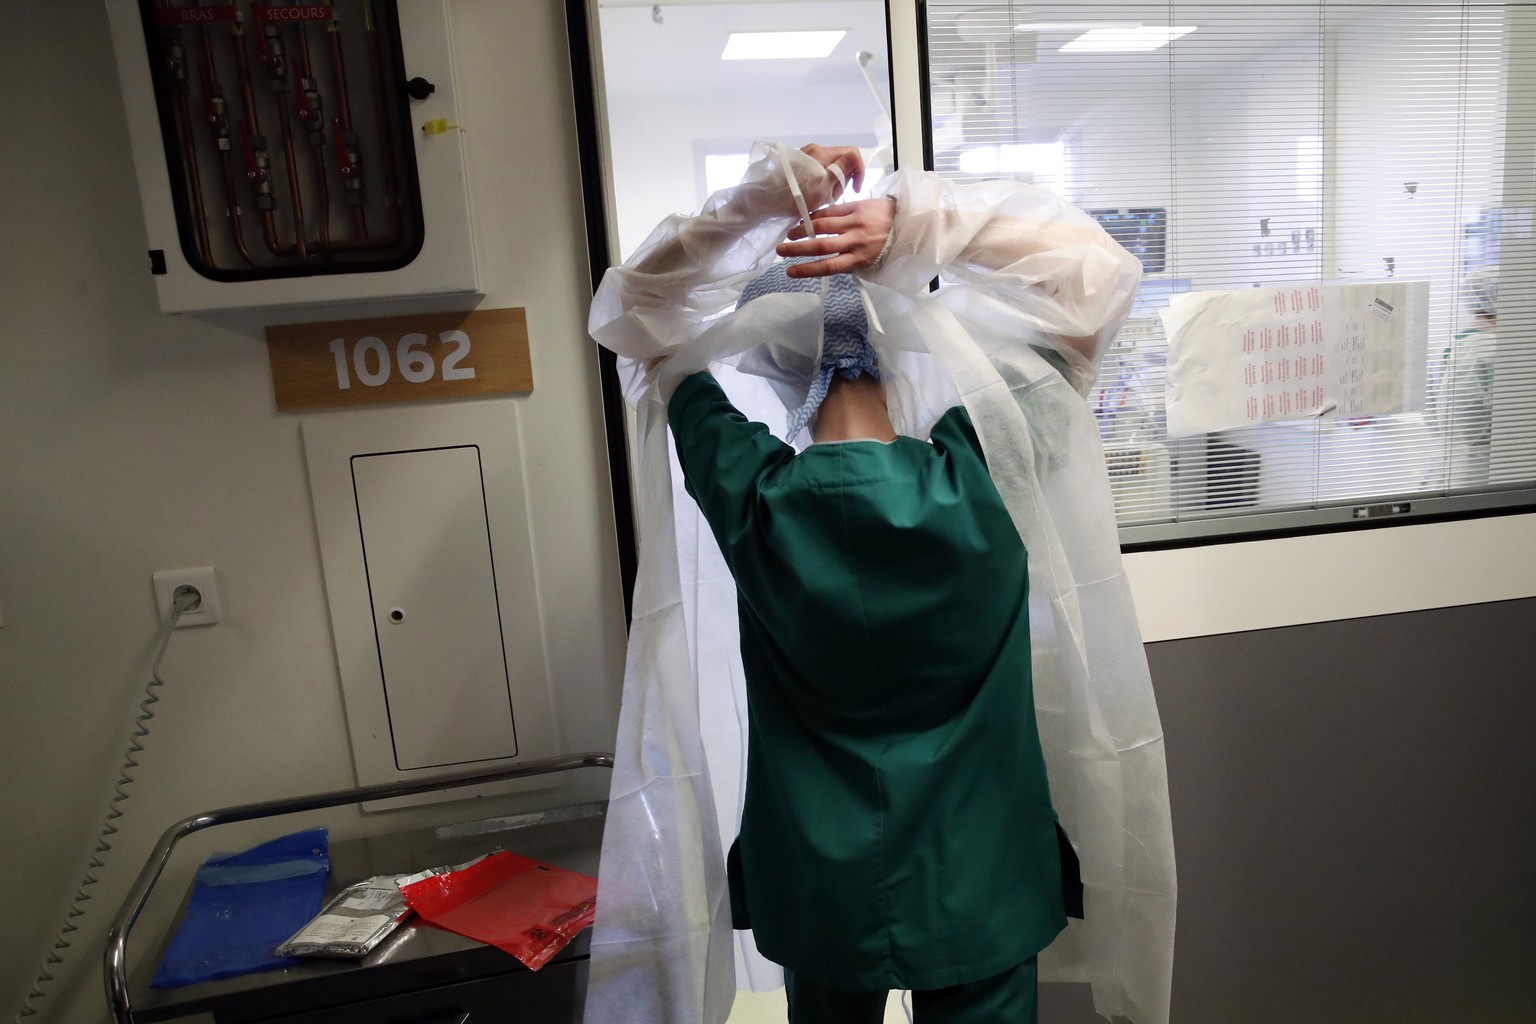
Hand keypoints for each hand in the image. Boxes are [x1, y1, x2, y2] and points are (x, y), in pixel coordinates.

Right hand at [777, 198, 894, 276]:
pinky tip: (807, 219)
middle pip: (821, 246)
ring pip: (823, 225)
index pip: (828, 266)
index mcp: (860, 259)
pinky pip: (833, 210)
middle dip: (797, 249)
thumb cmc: (889, 248)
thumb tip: (825, 263)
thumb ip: (848, 263)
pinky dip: (817, 215)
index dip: (806, 270)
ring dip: (803, 230)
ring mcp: (856, 223)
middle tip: (781, 251)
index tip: (789, 272)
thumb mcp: (870, 263)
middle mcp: (856, 242)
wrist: (910, 224)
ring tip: (790, 234)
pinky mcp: (858, 207)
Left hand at [799, 144, 864, 194]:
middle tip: (834, 197)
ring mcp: (806, 154)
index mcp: (823, 153)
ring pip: (831, 165)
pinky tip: (815, 193)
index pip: (852, 153)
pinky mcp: (800, 162)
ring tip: (823, 197)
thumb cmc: (798, 196)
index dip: (859, 170)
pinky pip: (819, 168)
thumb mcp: (824, 186)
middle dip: (844, 179)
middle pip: (841, 160)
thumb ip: (842, 170)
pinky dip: (823, 180)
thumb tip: (855, 157)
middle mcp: (815, 149)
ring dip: (833, 181)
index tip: (855, 189)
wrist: (769, 198)